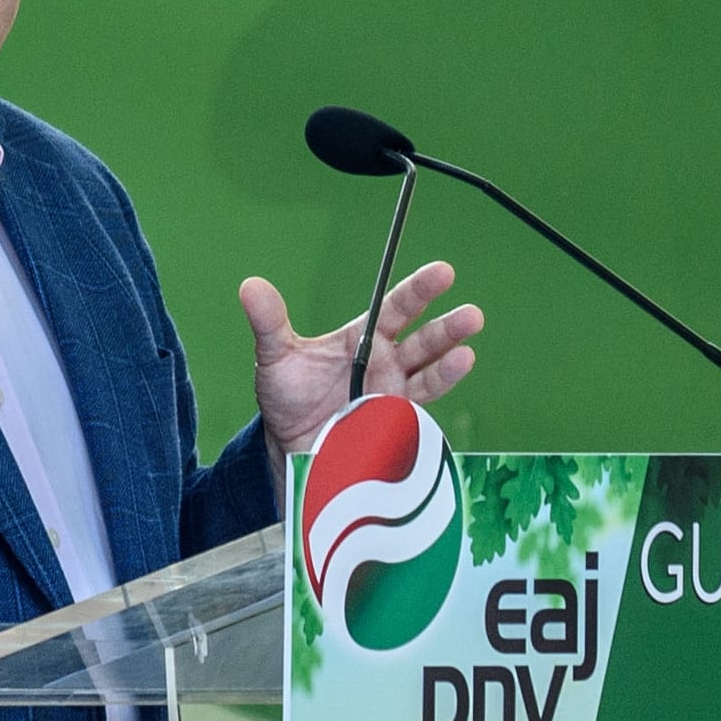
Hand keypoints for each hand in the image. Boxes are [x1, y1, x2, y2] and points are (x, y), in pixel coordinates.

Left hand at [238, 261, 482, 462]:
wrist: (288, 446)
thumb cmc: (286, 396)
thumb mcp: (275, 356)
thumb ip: (269, 322)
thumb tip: (250, 286)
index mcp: (363, 338)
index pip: (396, 308)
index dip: (420, 290)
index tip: (443, 273)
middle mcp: (385, 362)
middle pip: (422, 339)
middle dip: (447, 327)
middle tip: (470, 314)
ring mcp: (393, 394)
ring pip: (428, 372)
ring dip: (449, 361)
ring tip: (468, 349)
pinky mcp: (394, 424)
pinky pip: (418, 410)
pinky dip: (434, 400)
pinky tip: (452, 382)